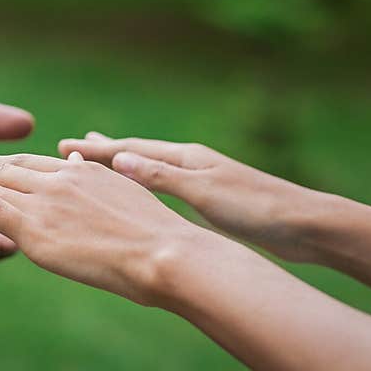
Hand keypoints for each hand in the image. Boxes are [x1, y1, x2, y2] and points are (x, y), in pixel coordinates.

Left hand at [0, 152, 202, 305]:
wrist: (165, 253)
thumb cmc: (158, 234)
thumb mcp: (127, 195)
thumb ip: (97, 174)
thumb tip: (82, 156)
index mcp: (79, 174)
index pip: (28, 165)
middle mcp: (56, 180)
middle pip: (0, 168)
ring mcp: (43, 202)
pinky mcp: (34, 227)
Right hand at [58, 133, 322, 261]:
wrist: (305, 225)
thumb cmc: (256, 209)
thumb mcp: (204, 193)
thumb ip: (162, 177)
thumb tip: (119, 160)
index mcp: (188, 158)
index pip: (131, 150)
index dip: (97, 151)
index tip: (65, 146)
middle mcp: (192, 163)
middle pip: (139, 153)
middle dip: (106, 150)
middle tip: (76, 145)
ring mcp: (203, 179)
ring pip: (151, 170)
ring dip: (124, 165)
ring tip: (104, 161)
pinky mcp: (212, 199)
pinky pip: (165, 187)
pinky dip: (145, 184)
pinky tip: (144, 190)